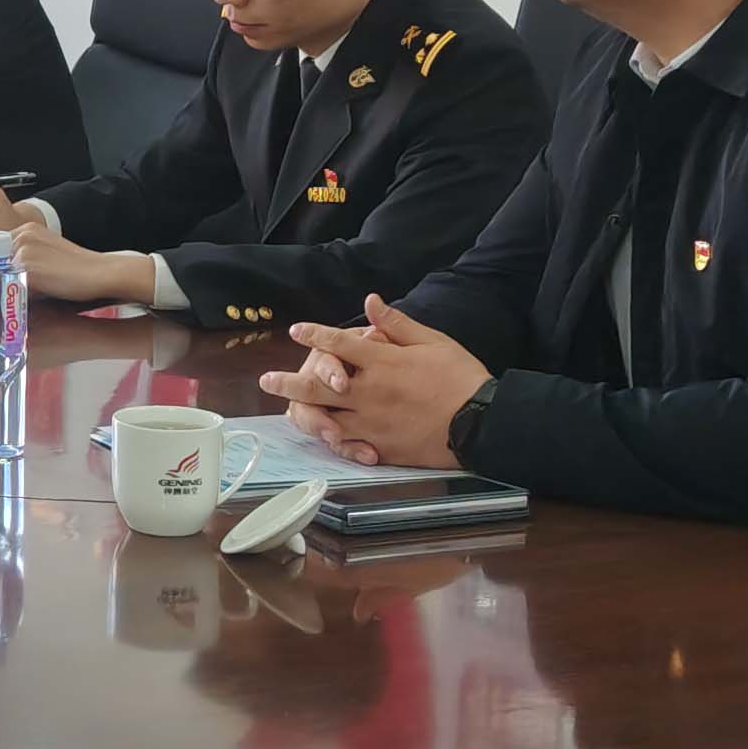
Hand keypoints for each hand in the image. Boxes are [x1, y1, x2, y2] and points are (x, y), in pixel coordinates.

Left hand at [8, 222, 154, 307]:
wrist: (100, 273)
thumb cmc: (79, 269)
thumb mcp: (49, 253)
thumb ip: (26, 258)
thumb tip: (3, 277)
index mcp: (27, 229)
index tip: (4, 280)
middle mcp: (21, 235)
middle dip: (1, 279)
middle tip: (18, 290)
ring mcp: (22, 250)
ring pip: (1, 276)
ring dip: (10, 288)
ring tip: (34, 292)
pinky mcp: (26, 267)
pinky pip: (11, 287)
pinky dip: (20, 296)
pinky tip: (39, 296)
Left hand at [256, 293, 489, 467]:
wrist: (481, 422)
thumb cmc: (461, 377)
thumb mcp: (433, 341)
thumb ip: (396, 323)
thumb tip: (370, 302)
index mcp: (382, 362)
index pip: (339, 344)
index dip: (315, 335)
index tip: (296, 331)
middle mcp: (369, 392)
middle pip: (318, 385)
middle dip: (289, 381)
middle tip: (266, 380)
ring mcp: (372, 422)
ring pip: (326, 418)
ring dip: (304, 413)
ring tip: (287, 411)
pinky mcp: (381, 447)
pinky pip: (350, 444)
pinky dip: (336, 441)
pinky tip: (324, 439)